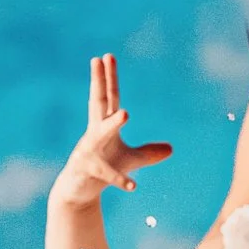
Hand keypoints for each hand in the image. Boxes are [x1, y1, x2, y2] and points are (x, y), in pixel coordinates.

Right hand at [54, 52, 173, 202]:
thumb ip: (148, 153)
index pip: (108, 98)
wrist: (78, 192)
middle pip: (98, 103)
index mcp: (103, 126)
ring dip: (113, 124)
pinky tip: (133, 186)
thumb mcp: (130, 161)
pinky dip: (120, 179)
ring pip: (100, 135)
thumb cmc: (102, 170)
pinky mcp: (88, 172)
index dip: (109, 78)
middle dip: (99, 82)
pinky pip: (107, 175)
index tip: (108, 56)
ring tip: (126, 113)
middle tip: (99, 59)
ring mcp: (88, 152)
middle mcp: (94, 134)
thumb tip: (171, 149)